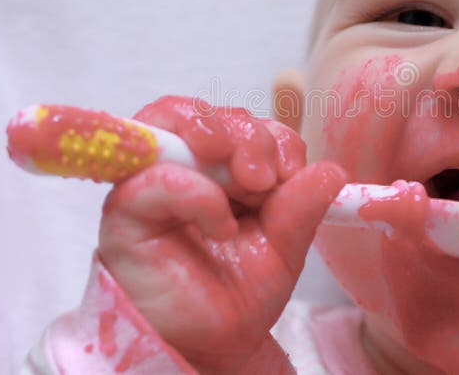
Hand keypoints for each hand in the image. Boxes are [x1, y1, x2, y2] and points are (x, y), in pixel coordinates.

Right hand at [97, 96, 346, 372]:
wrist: (214, 344)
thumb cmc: (240, 290)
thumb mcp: (284, 244)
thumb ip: (302, 205)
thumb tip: (332, 170)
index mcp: (220, 167)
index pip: (242, 122)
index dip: (275, 136)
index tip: (293, 172)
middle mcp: (182, 165)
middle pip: (209, 113)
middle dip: (251, 136)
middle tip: (268, 179)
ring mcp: (150, 180)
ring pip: (173, 118)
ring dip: (221, 139)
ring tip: (250, 182)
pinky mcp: (126, 209)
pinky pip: (159, 176)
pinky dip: (200, 192)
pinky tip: (223, 225)